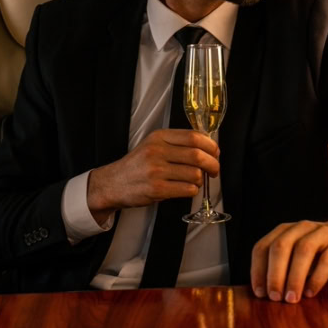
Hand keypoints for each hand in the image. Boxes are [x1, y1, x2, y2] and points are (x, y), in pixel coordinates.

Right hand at [87, 129, 219, 223]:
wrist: (112, 184)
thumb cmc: (137, 165)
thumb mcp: (154, 145)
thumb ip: (178, 143)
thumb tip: (210, 149)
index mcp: (159, 137)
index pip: (194, 137)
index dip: (211, 146)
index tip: (215, 153)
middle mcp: (157, 151)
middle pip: (198, 155)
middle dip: (213, 164)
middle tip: (214, 170)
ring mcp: (156, 171)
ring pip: (195, 174)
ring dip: (201, 180)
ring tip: (195, 181)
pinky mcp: (156, 189)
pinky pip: (187, 189)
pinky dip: (193, 190)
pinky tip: (186, 189)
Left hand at [250, 206, 327, 302]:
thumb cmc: (319, 250)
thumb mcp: (297, 254)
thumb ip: (283, 267)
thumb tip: (266, 295)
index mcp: (285, 231)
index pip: (263, 246)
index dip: (258, 270)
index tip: (260, 292)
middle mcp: (301, 228)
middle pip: (281, 246)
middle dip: (275, 274)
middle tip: (275, 297)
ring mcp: (322, 233)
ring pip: (303, 250)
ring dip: (295, 277)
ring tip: (292, 298)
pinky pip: (327, 259)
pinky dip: (317, 278)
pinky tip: (311, 292)